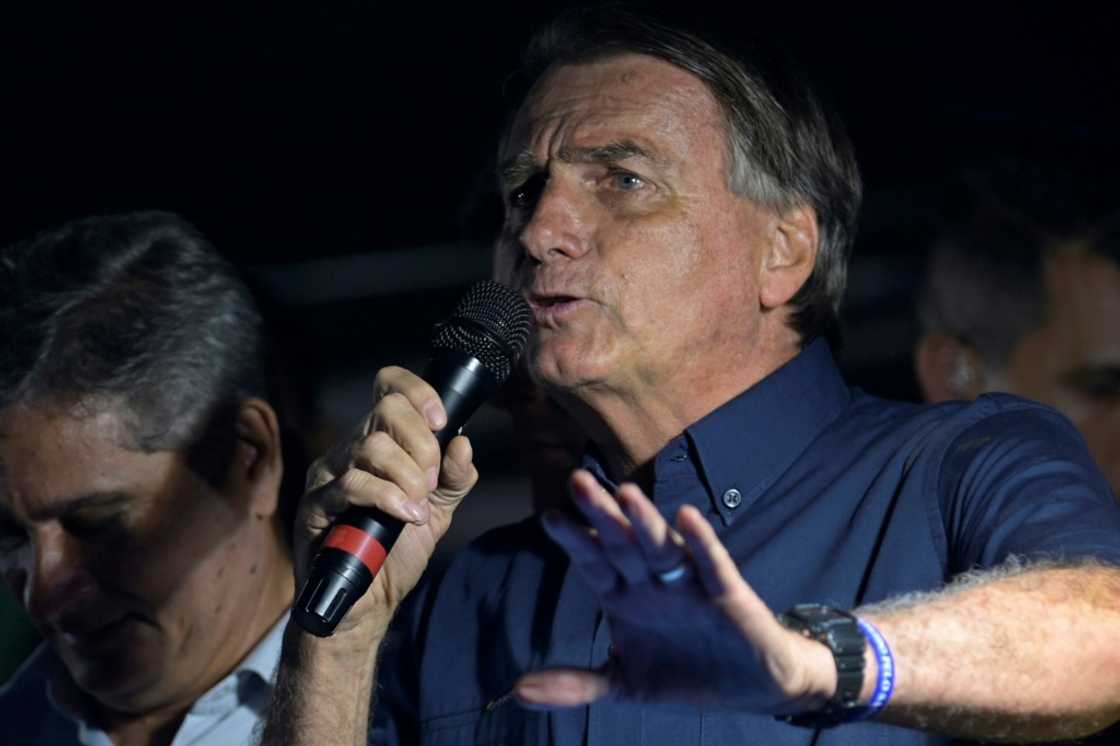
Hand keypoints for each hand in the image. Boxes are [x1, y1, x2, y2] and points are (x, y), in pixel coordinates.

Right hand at [294, 366, 478, 636]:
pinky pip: (353, 484)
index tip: (441, 420)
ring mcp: (328, 475)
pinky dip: (389, 498)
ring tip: (418, 506)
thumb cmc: (396, 552)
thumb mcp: (438, 511)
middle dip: (422, 444)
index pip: (389, 388)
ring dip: (408, 475)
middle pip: (386, 409)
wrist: (369, 604)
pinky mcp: (315, 505)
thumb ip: (455, 478)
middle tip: (431, 483)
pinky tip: (407, 516)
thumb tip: (463, 442)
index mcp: (378, 442)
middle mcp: (349, 449)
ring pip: (372, 446)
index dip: (418, 392)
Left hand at [515, 470, 835, 713]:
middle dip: (601, 515)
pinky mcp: (726, 592)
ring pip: (661, 547)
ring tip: (626, 493)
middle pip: (622, 544)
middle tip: (577, 481)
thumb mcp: (626, 684)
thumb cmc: (685, 672)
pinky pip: (712, 563)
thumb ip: (576, 684)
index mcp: (625, 597)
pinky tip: (686, 517)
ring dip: (645, 521)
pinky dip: (700, 542)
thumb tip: (516, 693)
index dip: (574, 541)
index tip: (549, 517)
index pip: (594, 563)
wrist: (752, 686)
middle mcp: (653, 582)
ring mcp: (689, 583)